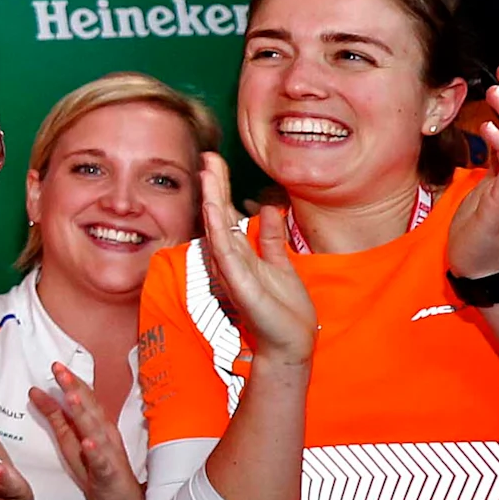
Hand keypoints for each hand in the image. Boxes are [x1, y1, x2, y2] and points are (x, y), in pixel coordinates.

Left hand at [28, 363, 145, 499]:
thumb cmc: (95, 470)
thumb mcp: (70, 442)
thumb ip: (55, 417)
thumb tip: (36, 392)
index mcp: (96, 425)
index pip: (85, 398)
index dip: (72, 381)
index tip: (56, 365)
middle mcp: (104, 434)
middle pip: (89, 407)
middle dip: (75, 388)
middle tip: (59, 370)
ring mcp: (108, 453)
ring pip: (96, 430)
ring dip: (84, 413)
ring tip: (71, 397)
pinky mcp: (108, 474)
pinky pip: (102, 462)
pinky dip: (96, 452)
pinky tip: (88, 443)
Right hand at [199, 153, 318, 369]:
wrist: (291, 343)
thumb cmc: (284, 310)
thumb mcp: (281, 263)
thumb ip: (273, 237)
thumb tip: (272, 208)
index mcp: (242, 254)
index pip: (228, 214)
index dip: (221, 188)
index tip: (215, 161)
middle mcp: (231, 260)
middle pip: (218, 216)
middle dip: (213, 186)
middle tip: (207, 156)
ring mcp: (232, 271)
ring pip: (218, 229)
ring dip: (212, 200)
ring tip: (207, 173)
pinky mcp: (238, 284)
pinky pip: (225, 253)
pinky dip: (217, 231)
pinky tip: (213, 210)